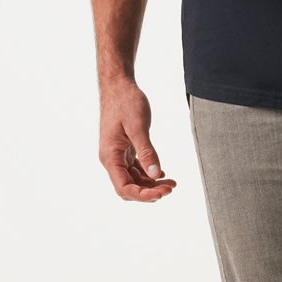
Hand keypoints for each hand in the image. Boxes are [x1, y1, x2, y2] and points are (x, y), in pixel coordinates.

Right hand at [99, 80, 177, 202]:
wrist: (118, 85)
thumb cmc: (125, 102)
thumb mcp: (138, 127)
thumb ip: (147, 152)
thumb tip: (156, 174)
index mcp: (110, 156)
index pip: (124, 188)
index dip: (143, 195)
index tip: (162, 193)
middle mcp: (112, 159)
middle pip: (129, 187)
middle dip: (149, 191)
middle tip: (171, 188)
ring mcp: (118, 155)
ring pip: (134, 179)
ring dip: (151, 184)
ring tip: (172, 183)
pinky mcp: (125, 149)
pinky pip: (136, 168)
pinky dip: (148, 173)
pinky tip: (162, 174)